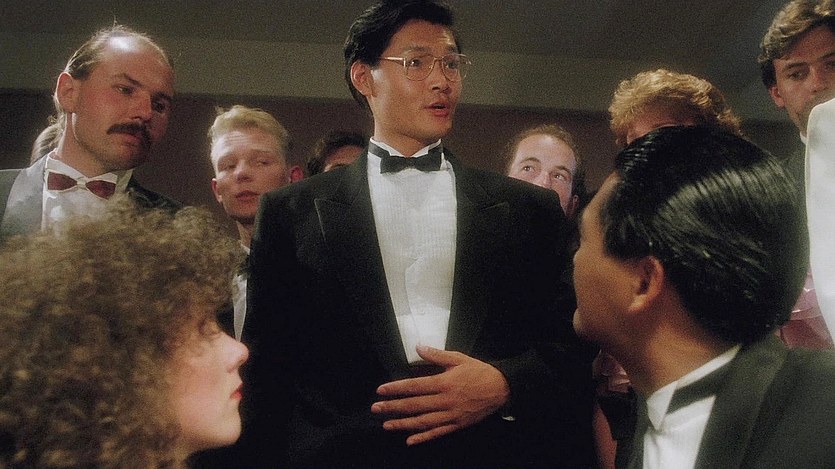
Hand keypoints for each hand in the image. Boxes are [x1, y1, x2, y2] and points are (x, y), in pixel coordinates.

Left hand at [370, 345, 509, 444]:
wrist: (501, 388)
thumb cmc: (479, 372)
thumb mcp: (458, 358)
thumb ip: (437, 354)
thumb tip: (419, 347)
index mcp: (444, 382)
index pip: (414, 386)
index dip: (396, 389)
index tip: (381, 391)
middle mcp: (445, 400)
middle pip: (414, 405)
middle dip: (393, 407)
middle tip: (376, 408)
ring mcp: (451, 415)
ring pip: (423, 421)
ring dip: (403, 424)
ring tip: (387, 425)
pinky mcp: (457, 425)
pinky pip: (437, 432)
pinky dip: (423, 437)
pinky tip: (410, 440)